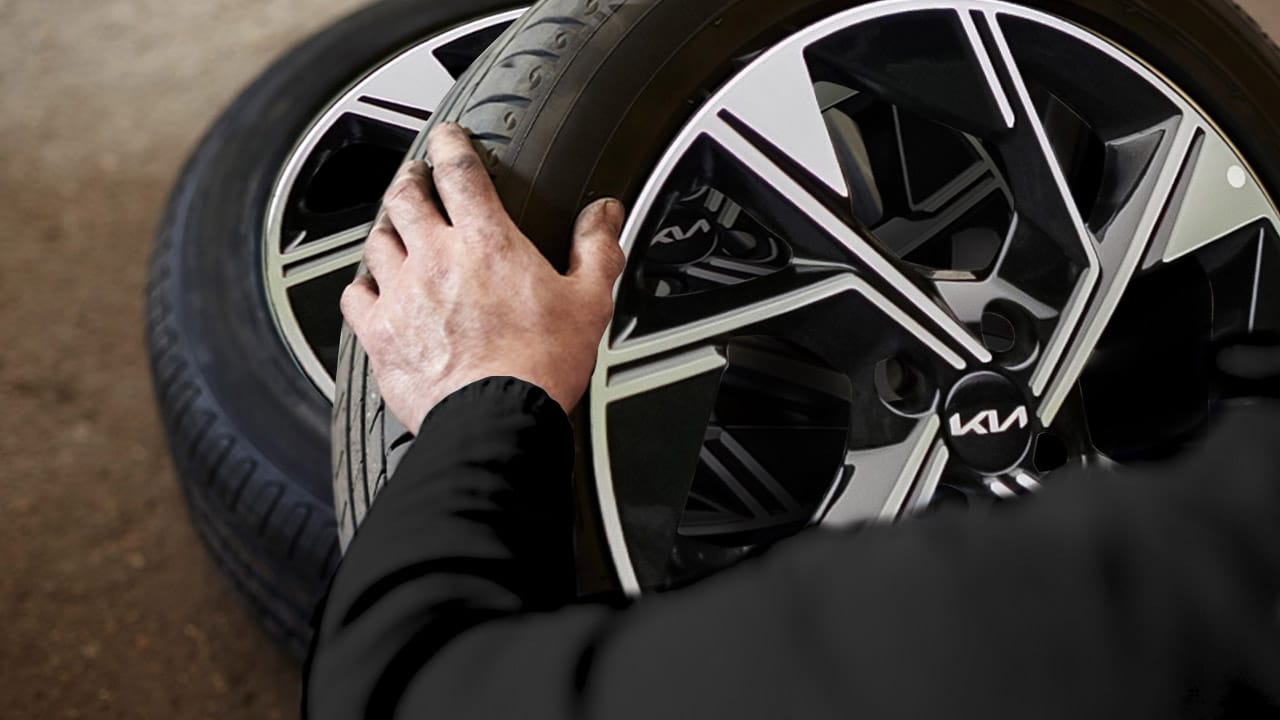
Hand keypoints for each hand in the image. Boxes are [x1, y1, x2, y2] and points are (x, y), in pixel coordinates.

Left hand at [340, 123, 626, 432]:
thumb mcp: (587, 301)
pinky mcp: (379, 333)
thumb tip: (605, 214)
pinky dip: (362, 284)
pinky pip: (354, 295)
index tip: (447, 138)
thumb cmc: (540, 365)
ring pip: (377, 240)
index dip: (451, 144)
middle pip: (405, 196)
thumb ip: (596, 249)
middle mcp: (436, 258)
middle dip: (409, 179)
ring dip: (386, 228)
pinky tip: (370, 287)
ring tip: (394, 227)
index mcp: (487, 241)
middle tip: (415, 177)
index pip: (459, 170)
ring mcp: (401, 294)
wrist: (496, 419)